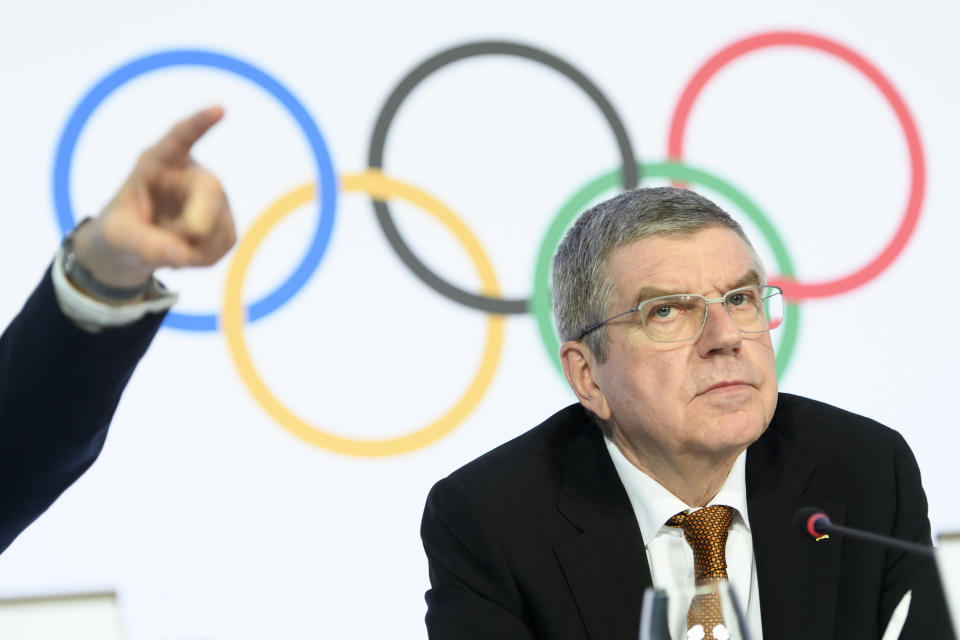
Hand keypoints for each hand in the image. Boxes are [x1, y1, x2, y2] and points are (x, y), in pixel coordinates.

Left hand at [70, 106, 236, 292]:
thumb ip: (142, 242)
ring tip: (166, 249)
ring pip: (218, 225)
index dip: (200, 124)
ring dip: (193, 249)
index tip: (219, 110)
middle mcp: (190, 174)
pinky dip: (204, 258)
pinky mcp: (225, 222)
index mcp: (156, 163)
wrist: (134, 247)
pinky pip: (225, 242)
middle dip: (199, 221)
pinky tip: (185, 253)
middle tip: (182, 256)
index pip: (179, 138)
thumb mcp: (115, 236)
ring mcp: (213, 198)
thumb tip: (182, 254)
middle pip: (209, 190)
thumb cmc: (120, 230)